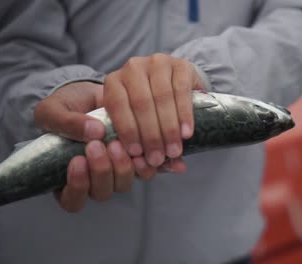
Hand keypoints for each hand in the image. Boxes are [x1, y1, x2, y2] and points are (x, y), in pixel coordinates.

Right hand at [34, 81, 185, 212]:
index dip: (77, 186)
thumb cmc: (66, 107)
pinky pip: (151, 169)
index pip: (72, 199)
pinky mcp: (139, 160)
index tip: (78, 161)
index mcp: (69, 177)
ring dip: (124, 166)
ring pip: (125, 183)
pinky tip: (163, 157)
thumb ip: (66, 123)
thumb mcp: (54, 111)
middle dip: (102, 170)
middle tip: (100, 145)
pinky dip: (160, 165)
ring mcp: (119, 171)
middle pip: (102, 192)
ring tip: (119, 142)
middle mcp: (95, 180)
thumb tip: (95, 132)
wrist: (91, 94)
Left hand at [103, 54, 203, 168]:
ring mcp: (158, 62)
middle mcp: (133, 67)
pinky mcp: (182, 64)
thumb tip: (150, 168)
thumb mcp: (137, 124)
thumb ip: (140, 144)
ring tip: (174, 150)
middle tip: (158, 158)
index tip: (137, 153)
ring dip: (168, 128)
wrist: (177, 86)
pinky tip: (186, 133)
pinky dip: (184, 114)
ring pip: (161, 97)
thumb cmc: (151, 111)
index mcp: (115, 81)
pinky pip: (182, 90)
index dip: (127, 130)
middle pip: (141, 102)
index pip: (117, 105)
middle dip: (150, 134)